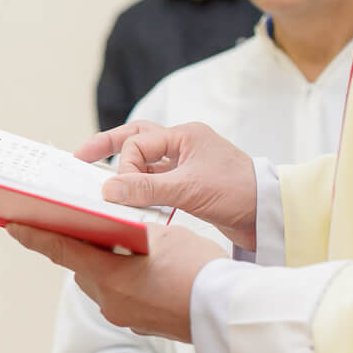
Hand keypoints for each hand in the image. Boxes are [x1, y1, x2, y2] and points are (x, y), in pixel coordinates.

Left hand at [7, 221, 225, 341]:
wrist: (233, 314)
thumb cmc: (202, 271)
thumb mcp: (164, 238)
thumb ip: (131, 232)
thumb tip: (116, 231)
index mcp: (109, 277)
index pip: (61, 250)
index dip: (34, 236)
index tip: (13, 226)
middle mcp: (109, 301)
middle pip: (82, 267)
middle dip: (83, 247)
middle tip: (83, 225)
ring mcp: (124, 316)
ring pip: (101, 283)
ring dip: (106, 264)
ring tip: (125, 244)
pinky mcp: (140, 323)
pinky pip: (121, 297)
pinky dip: (125, 280)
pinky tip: (145, 269)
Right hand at [74, 121, 259, 249]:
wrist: (272, 216)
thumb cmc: (238, 193)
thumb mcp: (188, 189)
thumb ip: (145, 189)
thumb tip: (107, 189)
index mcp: (185, 136)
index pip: (138, 144)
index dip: (125, 166)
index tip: (121, 190)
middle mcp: (184, 147)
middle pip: (136, 140)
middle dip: (108, 148)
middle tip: (80, 158)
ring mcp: (187, 166)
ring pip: (145, 164)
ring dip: (126, 174)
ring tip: (103, 184)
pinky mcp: (190, 187)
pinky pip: (156, 183)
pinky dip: (141, 191)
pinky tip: (131, 202)